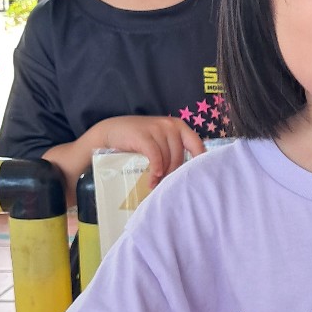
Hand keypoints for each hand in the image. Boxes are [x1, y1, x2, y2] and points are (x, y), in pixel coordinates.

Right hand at [91, 115, 206, 187]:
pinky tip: (153, 178)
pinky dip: (155, 168)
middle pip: (180, 155)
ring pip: (167, 157)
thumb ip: (174, 150)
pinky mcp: (144, 135)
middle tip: (167, 186)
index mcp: (179, 126)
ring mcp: (157, 128)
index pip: (197, 144)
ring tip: (155, 185)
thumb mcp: (161, 141)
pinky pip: (155, 155)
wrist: (112, 131)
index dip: (200, 162)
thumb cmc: (140, 139)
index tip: (199, 177)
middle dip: (174, 173)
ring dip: (162, 175)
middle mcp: (171, 125)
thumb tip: (188, 174)